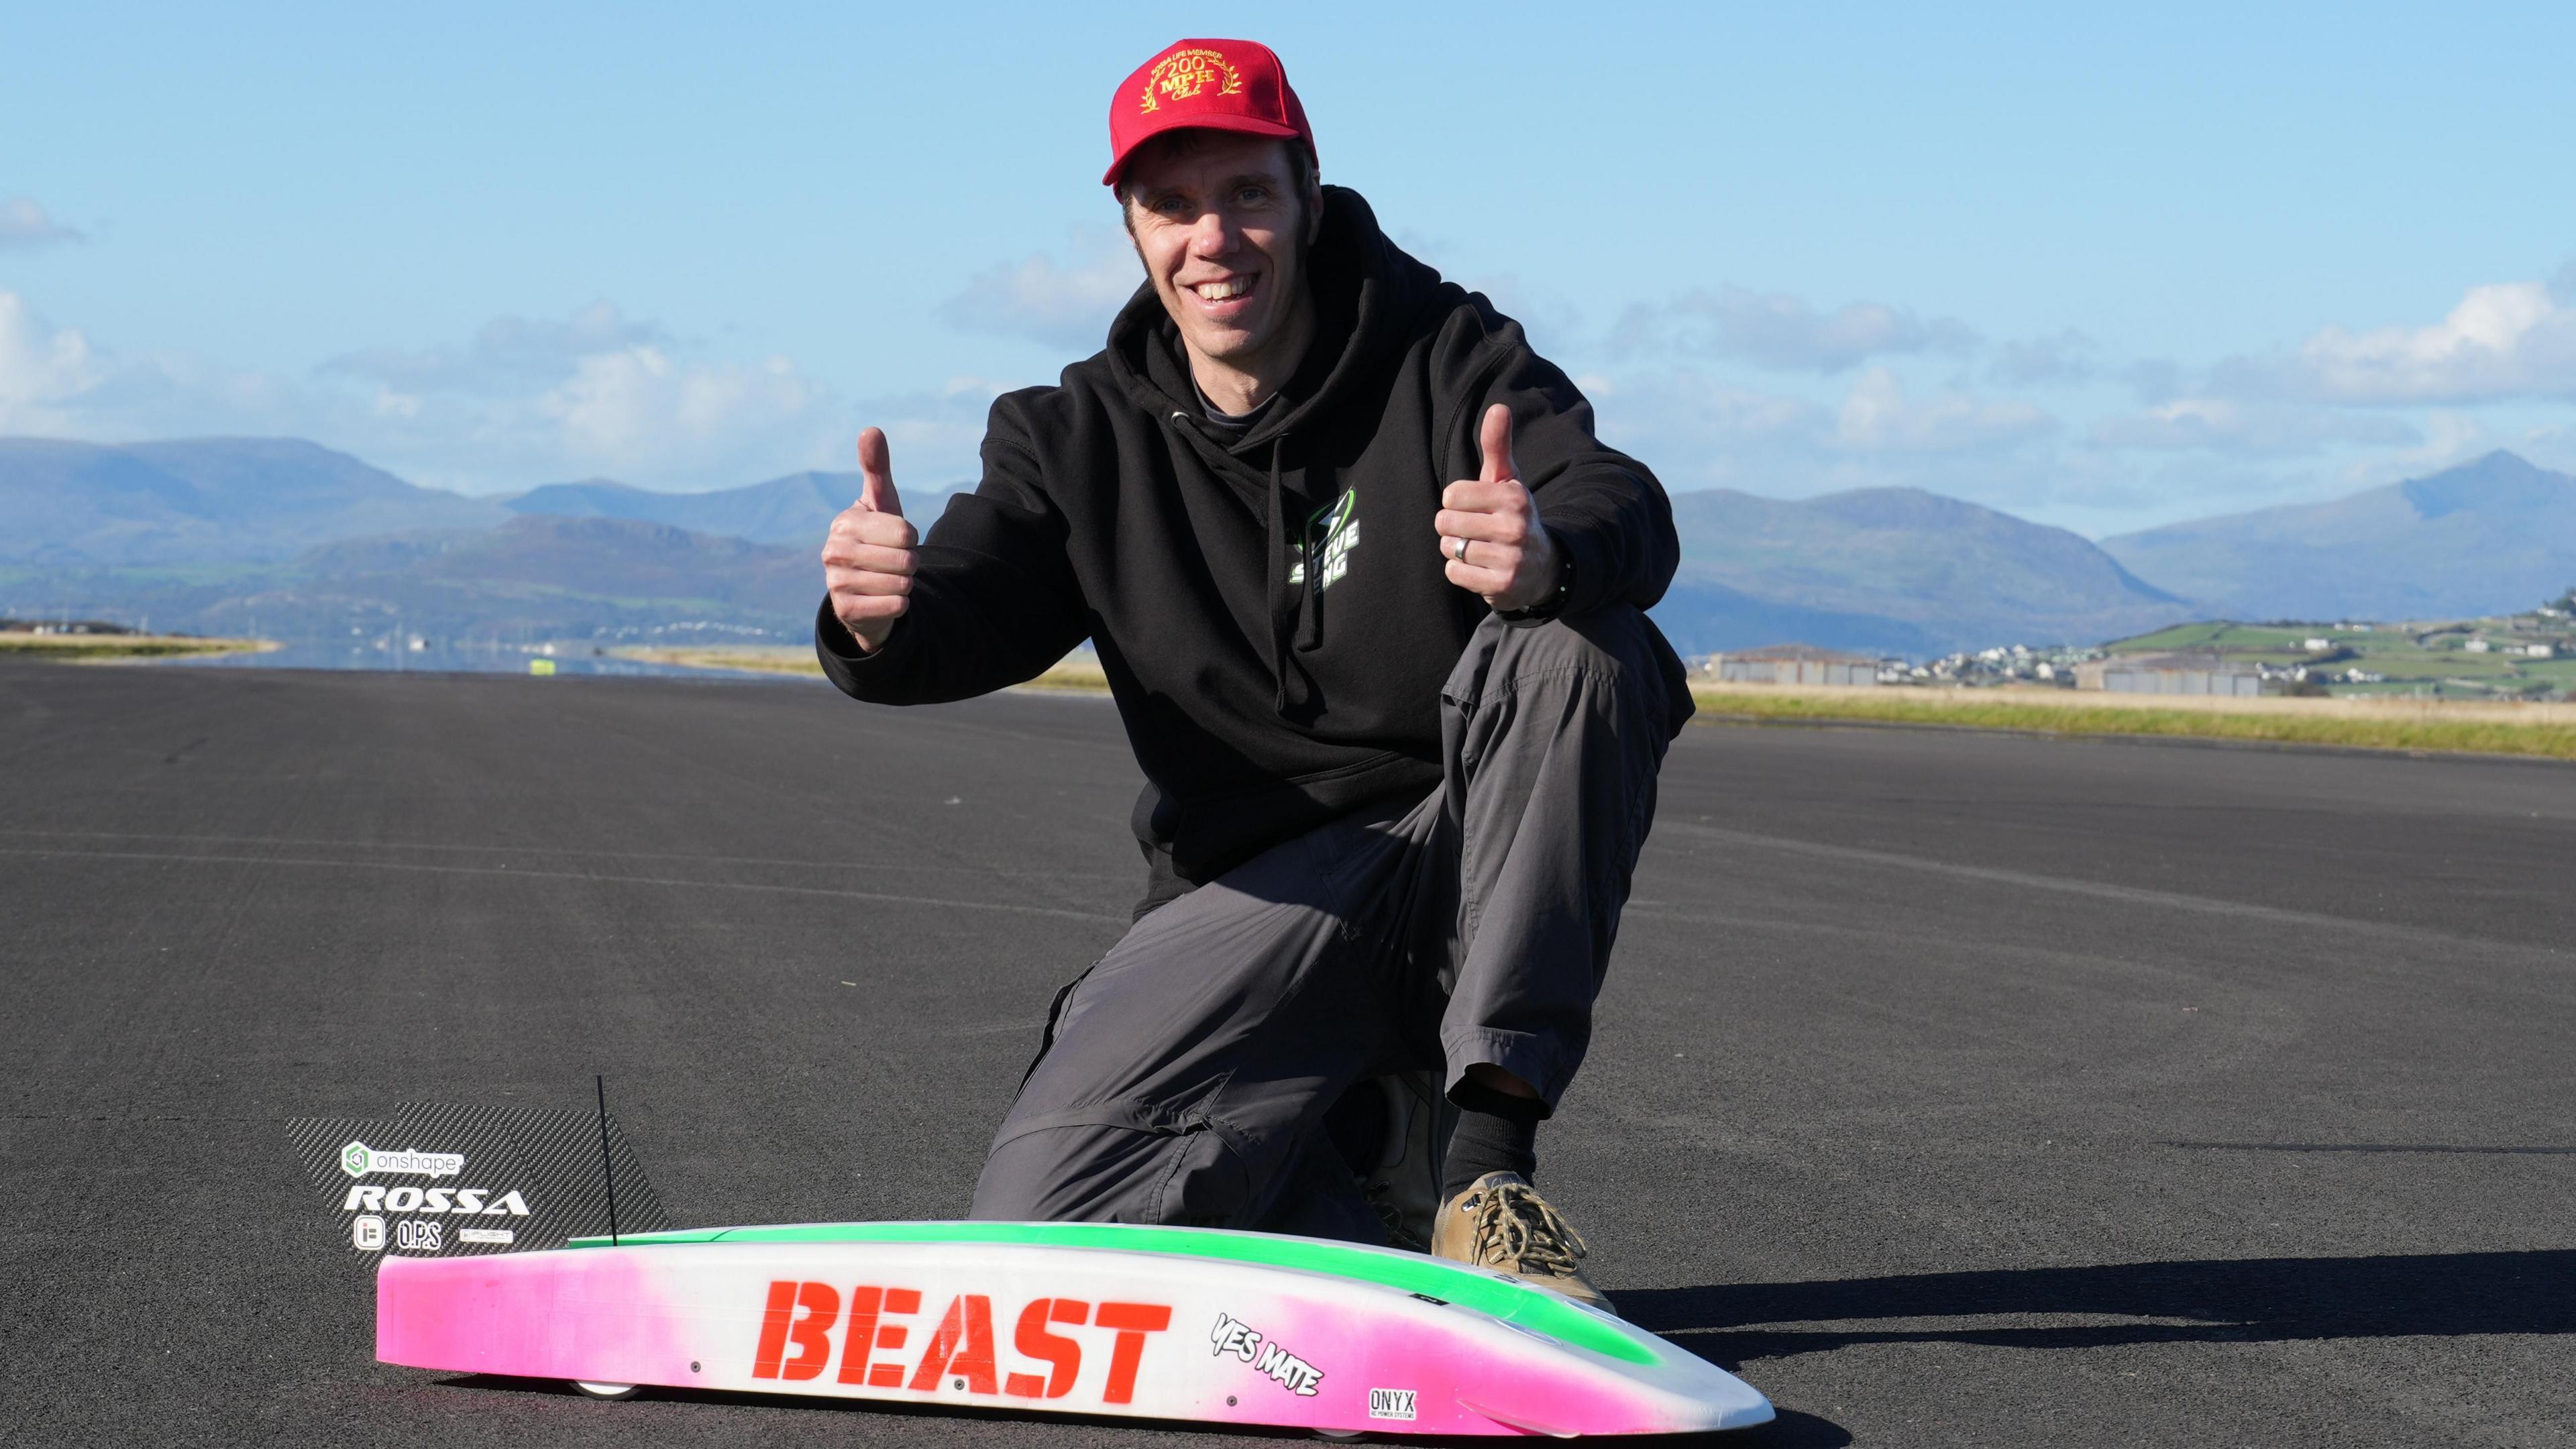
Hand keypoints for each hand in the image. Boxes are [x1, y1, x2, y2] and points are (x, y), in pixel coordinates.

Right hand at [821, 427, 916, 651]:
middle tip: (893, 563)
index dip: (911, 538)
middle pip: (905, 559)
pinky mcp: (845, 611)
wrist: (865, 591)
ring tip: (888, 580)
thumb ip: (877, 468)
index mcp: (845, 522)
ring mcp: (835, 583)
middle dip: (910, 564)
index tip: (897, 540)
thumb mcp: (882, 502)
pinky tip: (885, 599)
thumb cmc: (878, 539)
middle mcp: (834, 551)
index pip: (904, 531)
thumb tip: (870, 429)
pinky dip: (900, 605)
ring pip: (901, 584)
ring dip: (906, 585)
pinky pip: (895, 606)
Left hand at [1435, 404, 1558, 610]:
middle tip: (1475, 531)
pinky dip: (1460, 572)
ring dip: (1456, 551)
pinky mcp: (1503, 585)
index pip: (1451, 495)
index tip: (1475, 508)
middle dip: (1452, 528)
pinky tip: (1480, 568)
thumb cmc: (1513, 516)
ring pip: (1449, 549)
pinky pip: (1455, 573)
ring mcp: (1510, 558)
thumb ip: (1498, 446)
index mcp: (1513, 497)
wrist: (1543, 567)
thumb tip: (1498, 407)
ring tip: (1479, 550)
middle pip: (1445, 522)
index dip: (1455, 503)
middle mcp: (1514, 526)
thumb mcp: (1508, 481)